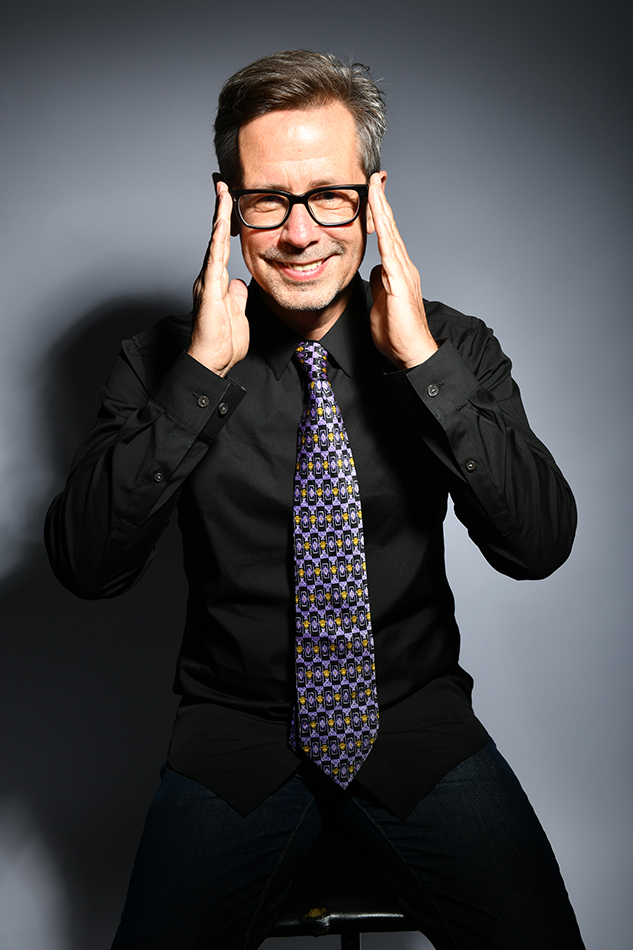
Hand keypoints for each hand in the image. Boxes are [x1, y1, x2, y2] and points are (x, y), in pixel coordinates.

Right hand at [188, 181, 248, 376]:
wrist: (212, 362)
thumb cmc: (223, 343)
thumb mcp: (238, 313)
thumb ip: (237, 296)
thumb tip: (239, 283)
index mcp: (218, 282)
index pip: (223, 246)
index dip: (226, 224)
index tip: (230, 201)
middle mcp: (210, 278)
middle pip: (216, 237)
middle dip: (220, 211)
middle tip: (223, 184)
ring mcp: (208, 283)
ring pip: (214, 244)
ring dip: (218, 218)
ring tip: (222, 194)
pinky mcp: (209, 292)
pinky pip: (214, 262)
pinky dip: (217, 242)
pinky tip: (220, 226)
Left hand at [368, 173, 437, 369]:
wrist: (411, 352)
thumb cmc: (397, 333)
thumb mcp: (380, 303)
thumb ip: (378, 284)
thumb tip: (374, 271)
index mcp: (397, 271)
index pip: (386, 236)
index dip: (379, 214)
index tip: (371, 193)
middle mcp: (403, 266)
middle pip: (390, 227)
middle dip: (381, 201)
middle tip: (374, 176)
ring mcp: (403, 272)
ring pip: (391, 233)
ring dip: (382, 209)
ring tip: (374, 186)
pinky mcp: (400, 281)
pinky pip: (389, 250)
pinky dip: (384, 231)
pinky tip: (378, 216)